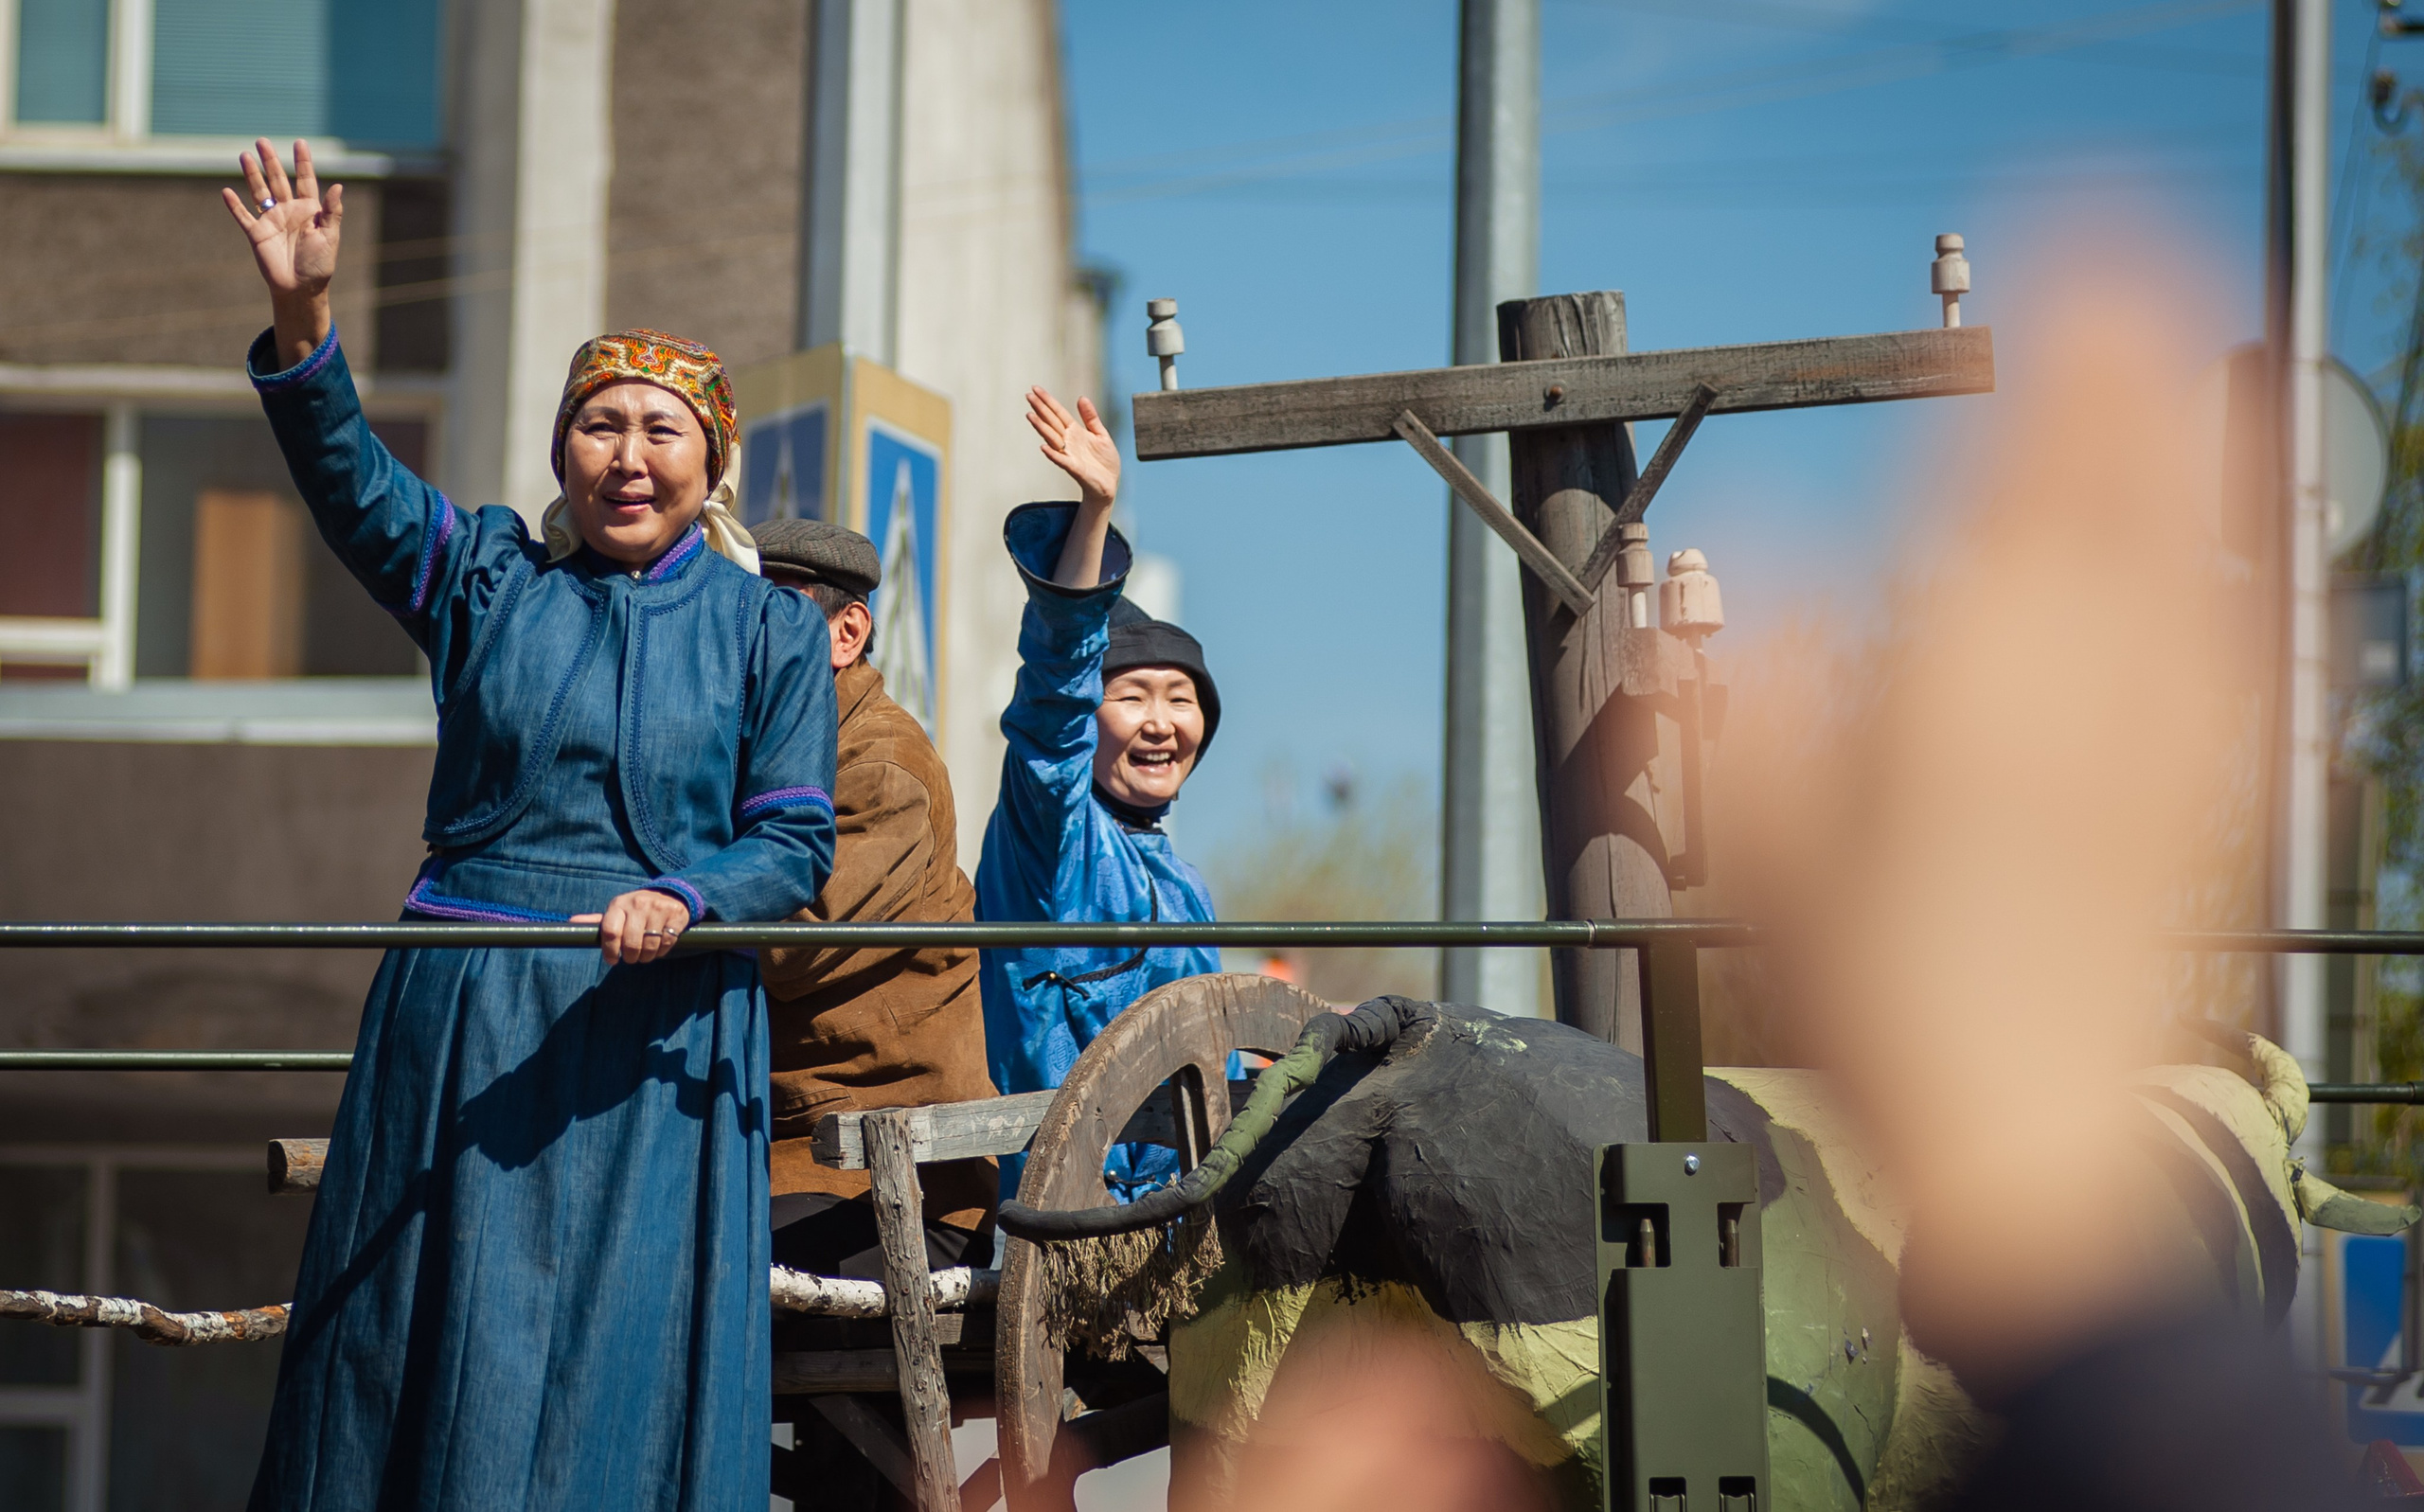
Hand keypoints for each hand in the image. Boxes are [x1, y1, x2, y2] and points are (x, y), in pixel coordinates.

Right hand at [221, 138, 342, 368]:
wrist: (301, 289)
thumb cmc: (320, 265)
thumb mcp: (330, 237)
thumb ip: (332, 212)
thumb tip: (339, 186)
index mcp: (309, 211)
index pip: (305, 181)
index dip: (303, 162)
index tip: (300, 143)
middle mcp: (288, 211)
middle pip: (278, 180)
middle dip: (271, 160)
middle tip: (262, 141)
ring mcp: (271, 221)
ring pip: (259, 192)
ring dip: (252, 174)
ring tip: (245, 155)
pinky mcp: (256, 234)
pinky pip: (243, 217)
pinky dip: (234, 205)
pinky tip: (226, 191)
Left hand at [572, 889, 691, 965]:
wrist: (670, 895)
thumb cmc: (636, 910)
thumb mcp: (617, 912)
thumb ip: (597, 920)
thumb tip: (570, 922)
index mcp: (619, 904)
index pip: (610, 932)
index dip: (610, 951)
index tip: (612, 960)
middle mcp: (638, 903)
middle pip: (631, 943)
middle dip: (630, 957)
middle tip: (631, 958)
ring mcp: (658, 908)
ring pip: (650, 945)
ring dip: (647, 957)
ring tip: (644, 955)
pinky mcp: (676, 915)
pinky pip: (667, 942)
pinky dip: (662, 951)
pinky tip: (659, 948)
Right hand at [1026, 387, 1118, 507]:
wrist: (1109, 484)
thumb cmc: (1104, 461)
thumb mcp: (1101, 434)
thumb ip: (1090, 417)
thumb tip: (1081, 398)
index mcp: (1075, 431)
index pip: (1058, 413)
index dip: (1047, 401)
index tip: (1035, 389)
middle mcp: (1069, 441)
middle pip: (1051, 422)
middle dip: (1040, 409)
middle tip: (1028, 396)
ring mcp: (1069, 454)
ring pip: (1052, 438)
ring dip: (1041, 427)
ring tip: (1031, 415)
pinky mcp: (1074, 468)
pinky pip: (1061, 460)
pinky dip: (1052, 454)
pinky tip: (1043, 447)